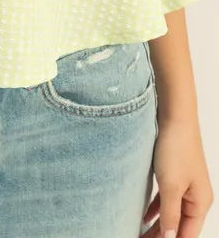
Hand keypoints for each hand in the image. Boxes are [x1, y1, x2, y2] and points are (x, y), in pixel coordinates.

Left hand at [141, 116, 213, 236]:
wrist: (174, 115)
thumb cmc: (176, 147)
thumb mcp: (171, 185)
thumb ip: (169, 214)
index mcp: (200, 202)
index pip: (187, 235)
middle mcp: (195, 196)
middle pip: (179, 226)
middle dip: (161, 237)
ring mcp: (184, 184)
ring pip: (170, 213)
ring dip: (157, 225)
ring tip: (140, 235)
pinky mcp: (173, 173)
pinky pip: (165, 199)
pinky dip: (155, 209)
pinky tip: (143, 217)